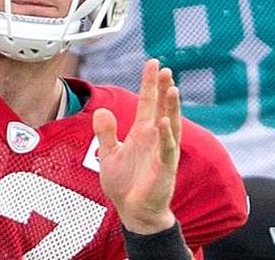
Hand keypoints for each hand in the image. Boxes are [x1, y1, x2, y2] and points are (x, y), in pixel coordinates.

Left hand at [92, 58, 180, 233]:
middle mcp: (154, 138)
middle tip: (165, 69)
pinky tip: (162, 121)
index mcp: (141, 133)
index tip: (154, 63)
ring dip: (170, 107)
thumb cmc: (124, 184)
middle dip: (163, 89)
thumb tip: (103, 111)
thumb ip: (106, 133)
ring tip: (171, 88)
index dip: (149, 83)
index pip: (147, 102)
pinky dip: (165, 136)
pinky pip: (166, 149)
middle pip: (161, 108)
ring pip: (169, 125)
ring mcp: (161, 152)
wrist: (133, 211)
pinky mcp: (164, 168)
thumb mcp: (109, 154)